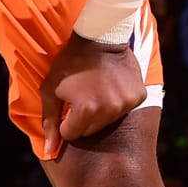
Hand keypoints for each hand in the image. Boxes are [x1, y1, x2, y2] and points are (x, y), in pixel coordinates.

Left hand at [40, 34, 146, 159]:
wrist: (100, 35)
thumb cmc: (70, 63)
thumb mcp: (50, 89)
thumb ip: (49, 122)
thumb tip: (49, 151)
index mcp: (86, 110)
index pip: (71, 134)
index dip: (66, 120)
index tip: (67, 103)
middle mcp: (109, 110)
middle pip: (90, 131)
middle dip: (82, 117)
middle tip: (81, 95)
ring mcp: (126, 103)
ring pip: (107, 122)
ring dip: (99, 111)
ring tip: (95, 89)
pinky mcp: (139, 96)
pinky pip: (124, 110)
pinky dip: (117, 102)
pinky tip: (111, 85)